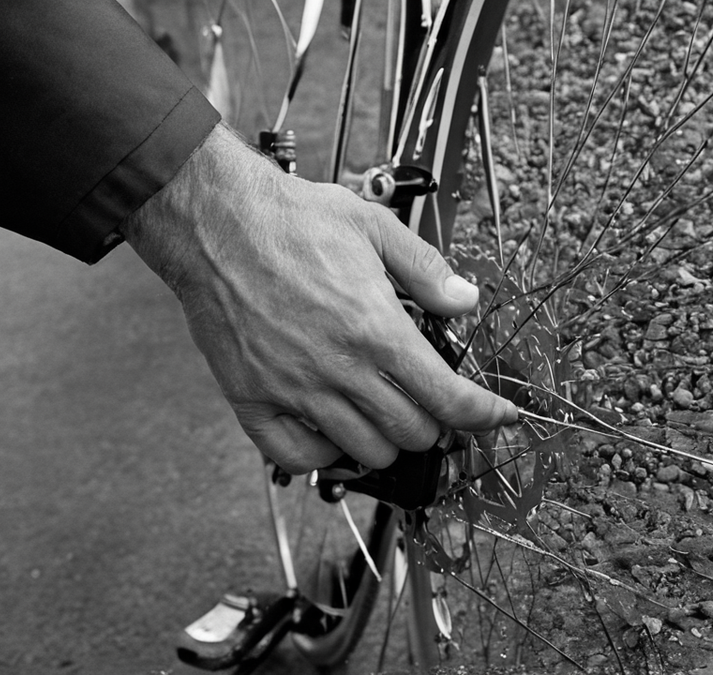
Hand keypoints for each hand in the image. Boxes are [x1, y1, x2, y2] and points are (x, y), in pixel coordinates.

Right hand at [122, 122, 516, 472]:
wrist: (214, 221)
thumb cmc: (290, 218)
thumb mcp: (374, 226)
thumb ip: (426, 270)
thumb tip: (465, 301)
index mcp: (376, 328)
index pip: (449, 398)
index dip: (485, 415)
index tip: (499, 416)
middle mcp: (339, 367)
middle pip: (413, 433)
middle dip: (436, 423)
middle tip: (432, 403)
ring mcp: (294, 389)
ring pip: (366, 452)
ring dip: (388, 440)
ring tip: (386, 412)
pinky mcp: (253, 399)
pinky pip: (299, 458)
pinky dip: (327, 454)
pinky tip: (334, 428)